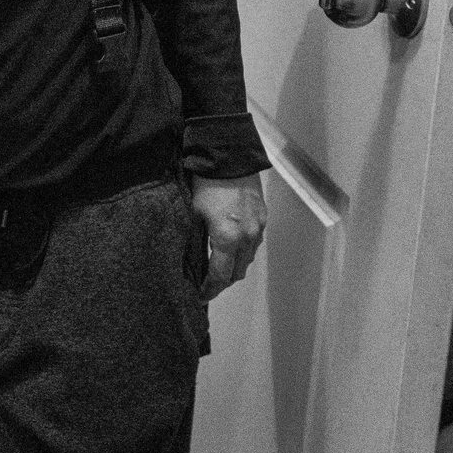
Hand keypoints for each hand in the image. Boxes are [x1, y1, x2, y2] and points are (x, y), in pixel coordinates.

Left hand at [190, 173, 268, 300]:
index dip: (209, 289)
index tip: (200, 296)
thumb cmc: (206, 184)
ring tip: (218, 267)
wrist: (229, 156)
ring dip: (234, 267)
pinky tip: (231, 247)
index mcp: (227, 238)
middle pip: (237, 273)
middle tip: (207, 284)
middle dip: (222, 282)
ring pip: (248, 259)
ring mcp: (258, 227)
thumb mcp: (193, 214)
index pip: (220, 276)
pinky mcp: (262, 217)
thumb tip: (190, 260)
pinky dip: (243, 251)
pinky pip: (254, 244)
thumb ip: (195, 240)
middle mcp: (247, 237)